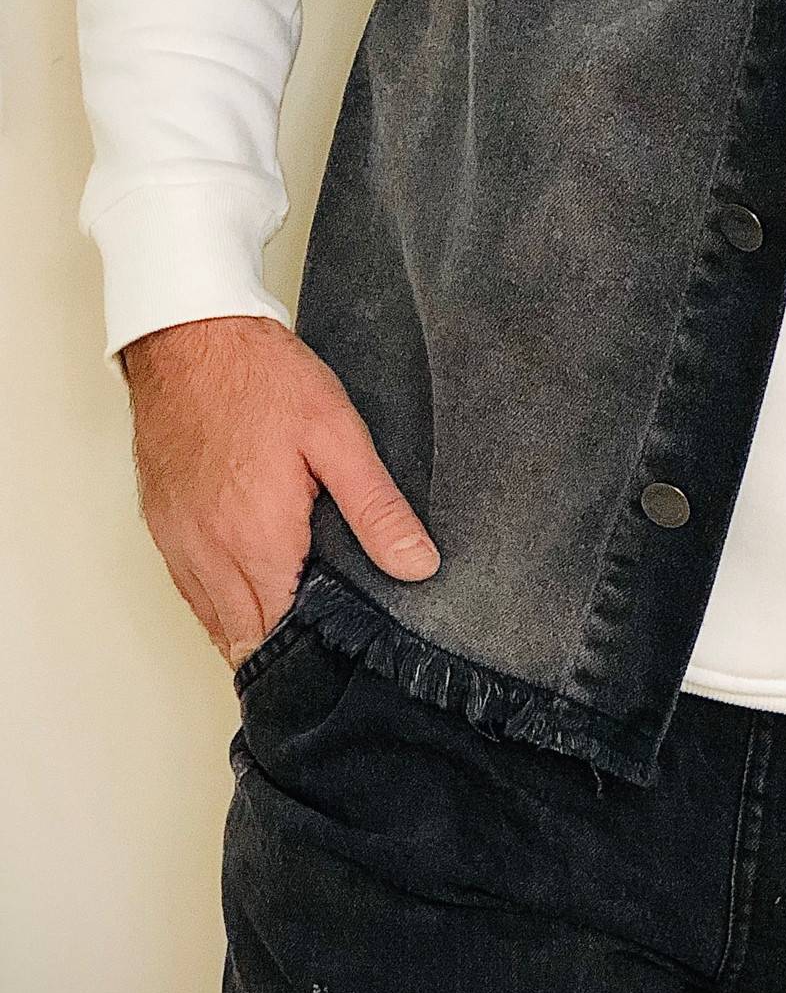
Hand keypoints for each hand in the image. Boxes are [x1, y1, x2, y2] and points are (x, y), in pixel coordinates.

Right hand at [121, 316, 439, 668]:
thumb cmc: (260, 377)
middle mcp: (208, 550)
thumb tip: (416, 565)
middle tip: (326, 656)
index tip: (343, 659)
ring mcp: (178, 539)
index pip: (281, 633)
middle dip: (284, 653)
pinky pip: (188, 590)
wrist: (189, 333)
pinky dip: (218, 607)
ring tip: (294, 640)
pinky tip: (250, 597)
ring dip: (249, 634)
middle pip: (245, 638)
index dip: (313, 653)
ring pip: (212, 622)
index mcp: (257, 538)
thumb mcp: (338, 436)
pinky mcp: (161, 523)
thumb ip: (377, 509)